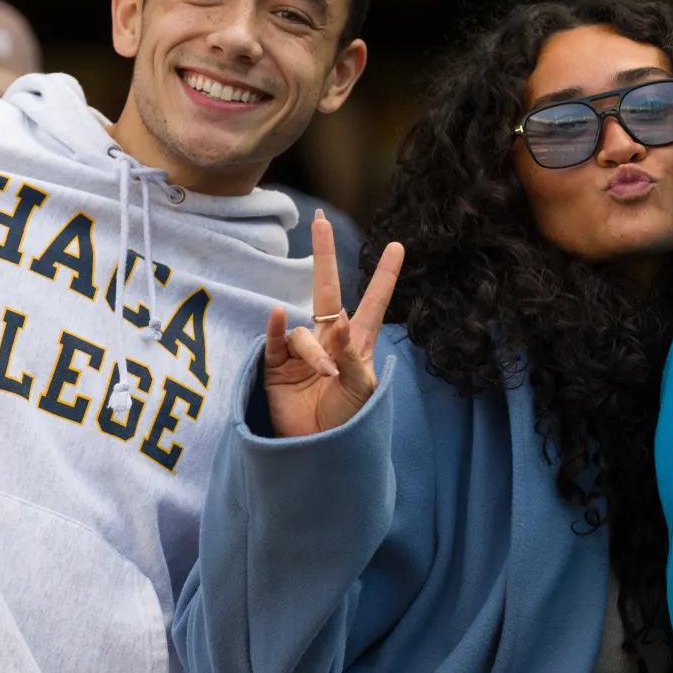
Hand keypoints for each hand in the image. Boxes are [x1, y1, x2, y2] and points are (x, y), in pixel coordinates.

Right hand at [263, 212, 404, 437]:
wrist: (319, 452)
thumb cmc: (348, 422)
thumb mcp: (361, 389)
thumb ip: (351, 354)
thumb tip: (341, 318)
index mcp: (357, 344)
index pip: (373, 303)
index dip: (384, 276)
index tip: (397, 246)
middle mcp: (328, 341)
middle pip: (325, 291)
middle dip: (322, 255)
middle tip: (319, 220)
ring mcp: (300, 352)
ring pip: (304, 332)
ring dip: (316, 352)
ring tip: (327, 376)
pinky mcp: (276, 366)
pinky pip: (276, 340)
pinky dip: (277, 327)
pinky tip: (278, 315)